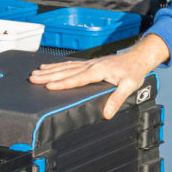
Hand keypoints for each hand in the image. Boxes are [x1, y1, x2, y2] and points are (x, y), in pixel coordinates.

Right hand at [28, 33, 171, 118]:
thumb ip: (117, 99)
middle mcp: (91, 65)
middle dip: (48, 75)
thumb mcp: (129, 86)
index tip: (48, 86)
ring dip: (50, 70)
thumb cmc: (134, 71)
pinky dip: (58, 66)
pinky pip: (70, 64)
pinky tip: (49, 67)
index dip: (62, 83)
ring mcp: (89, 63)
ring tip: (36, 72)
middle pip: (66, 71)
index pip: (77, 78)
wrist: (137, 57)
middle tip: (33, 78)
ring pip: (66, 67)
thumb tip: (106, 114)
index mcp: (98, 71)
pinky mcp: (89, 63)